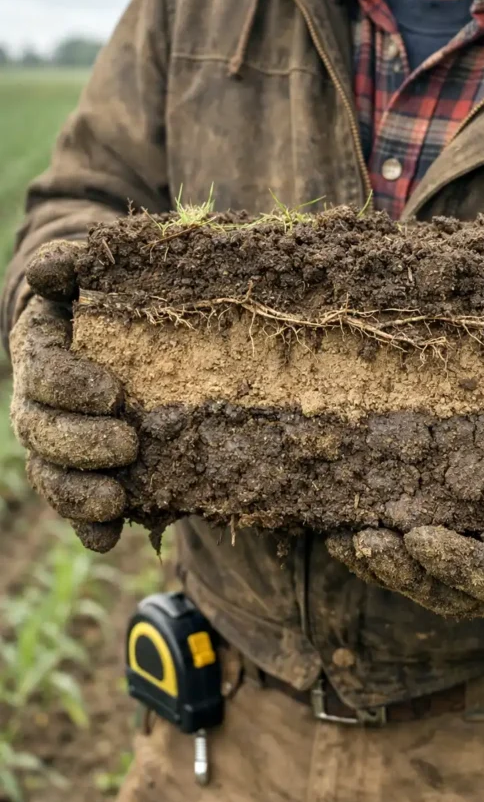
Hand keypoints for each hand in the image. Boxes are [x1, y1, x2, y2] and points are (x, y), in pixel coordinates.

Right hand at [9, 241, 137, 552]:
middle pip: (43, 431)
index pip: (44, 371)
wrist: (116, 331)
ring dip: (78, 493)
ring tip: (114, 501)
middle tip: (127, 444)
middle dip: (81, 444)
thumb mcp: (91, 269)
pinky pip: (73, 503)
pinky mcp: (80, 470)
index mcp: (41, 350)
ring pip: (52, 473)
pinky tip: (106, 538)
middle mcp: (38, 400)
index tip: (112, 391)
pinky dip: (86, 525)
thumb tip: (49, 270)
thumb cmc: (107, 296)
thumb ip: (71, 263)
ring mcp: (55, 440)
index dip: (70, 385)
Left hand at [328, 441, 483, 620]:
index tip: (417, 538)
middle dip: (400, 571)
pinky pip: (414, 574)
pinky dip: (380, 561)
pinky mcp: (458, 572)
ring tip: (340, 541)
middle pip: (445, 594)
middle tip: (361, 542)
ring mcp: (477, 589)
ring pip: (422, 590)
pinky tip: (345, 537)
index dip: (454, 563)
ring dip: (380, 570)